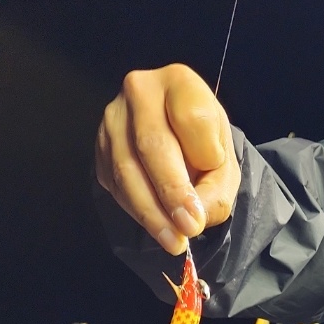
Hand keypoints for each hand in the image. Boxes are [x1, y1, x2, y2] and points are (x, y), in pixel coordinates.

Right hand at [95, 64, 239, 254]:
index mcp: (179, 82)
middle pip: (153, 144)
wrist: (175, 137)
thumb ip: (218, 187)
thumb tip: (194, 218)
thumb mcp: (224, 161)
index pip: (192, 117)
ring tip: (174, 241)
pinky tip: (157, 226)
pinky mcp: (98, 147)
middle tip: (190, 227)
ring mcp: (112, 118)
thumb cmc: (204, 145)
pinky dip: (137, 210)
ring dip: (152, 212)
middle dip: (172, 192)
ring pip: (127, 169)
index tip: (213, 183)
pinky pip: (114, 183)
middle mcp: (140, 91)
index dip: (204, 155)